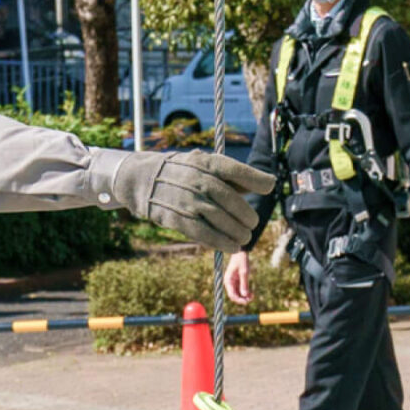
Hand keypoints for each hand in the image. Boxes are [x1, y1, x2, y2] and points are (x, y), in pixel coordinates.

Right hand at [109, 152, 273, 250]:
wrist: (139, 179)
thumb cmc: (181, 172)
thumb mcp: (202, 163)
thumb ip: (231, 176)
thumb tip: (266, 183)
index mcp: (205, 162)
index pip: (235, 170)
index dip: (255, 179)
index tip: (269, 186)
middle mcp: (196, 180)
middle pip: (231, 200)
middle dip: (246, 215)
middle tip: (253, 223)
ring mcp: (186, 200)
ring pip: (220, 220)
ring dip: (237, 232)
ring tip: (245, 238)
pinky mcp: (176, 219)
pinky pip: (204, 234)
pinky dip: (221, 242)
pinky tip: (232, 246)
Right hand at [225, 252, 254, 303]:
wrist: (241, 252)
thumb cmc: (241, 260)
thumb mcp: (244, 272)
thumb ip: (244, 284)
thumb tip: (244, 295)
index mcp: (228, 280)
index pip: (231, 295)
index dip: (238, 300)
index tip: (246, 301)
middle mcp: (229, 283)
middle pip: (234, 295)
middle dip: (242, 299)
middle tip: (251, 299)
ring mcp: (233, 282)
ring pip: (238, 293)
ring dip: (245, 296)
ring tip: (252, 296)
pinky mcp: (237, 281)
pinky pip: (240, 289)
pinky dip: (246, 292)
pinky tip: (252, 293)